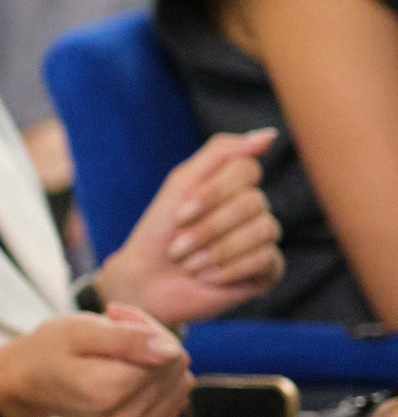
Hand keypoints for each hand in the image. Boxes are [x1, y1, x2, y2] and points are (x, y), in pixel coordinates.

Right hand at [0, 304, 191, 416]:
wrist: (30, 383)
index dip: (147, 329)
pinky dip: (157, 387)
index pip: (167, 356)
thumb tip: (172, 352)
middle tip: (115, 336)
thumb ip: (127, 338)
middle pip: (176, 371)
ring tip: (120, 356)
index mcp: (105, 392)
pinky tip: (129, 379)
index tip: (116, 319)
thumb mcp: (81, 329)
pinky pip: (174, 406)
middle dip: (154, 345)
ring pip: (181, 388)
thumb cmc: (53, 350)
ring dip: (158, 365)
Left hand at [95, 128, 282, 325]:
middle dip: (209, 227)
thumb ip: (221, 152)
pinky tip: (207, 277)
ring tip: (190, 265)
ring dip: (217, 249)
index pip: (247, 169)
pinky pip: (267, 259)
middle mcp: (254, 208)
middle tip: (179, 247)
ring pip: (263, 230)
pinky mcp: (268, 269)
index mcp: (234, 185)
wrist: (147, 280)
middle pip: (253, 202)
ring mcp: (263, 238)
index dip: (213, 193)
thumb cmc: (159, 231)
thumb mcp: (181, 183)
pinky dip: (230, 268)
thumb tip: (268, 136)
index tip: (180, 214)